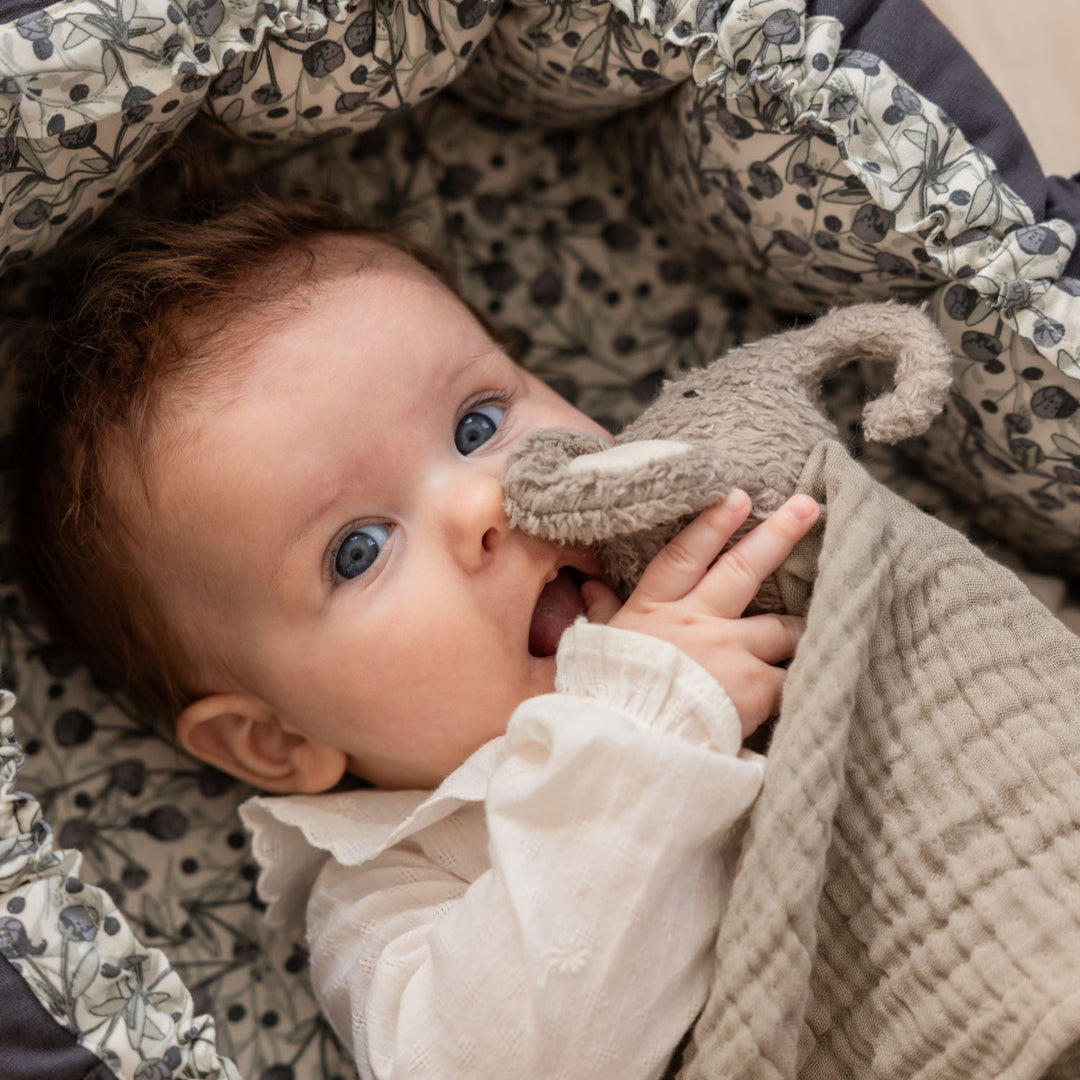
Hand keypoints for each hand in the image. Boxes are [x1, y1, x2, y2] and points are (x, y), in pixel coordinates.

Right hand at [581, 489, 818, 737]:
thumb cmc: (609, 697)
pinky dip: (804, 677)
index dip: (712, 524)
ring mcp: (728, 651)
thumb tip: (589, 586)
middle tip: (808, 506)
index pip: (684, 557)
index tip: (737, 496)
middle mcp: (694, 622)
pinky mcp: (755, 685)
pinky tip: (822, 675)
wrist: (628, 746)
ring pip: (782, 626)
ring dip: (800, 627)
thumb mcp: (599, 649)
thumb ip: (601, 614)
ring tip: (823, 622)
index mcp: (654, 611)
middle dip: (777, 535)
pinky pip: (791, 675)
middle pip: (742, 570)